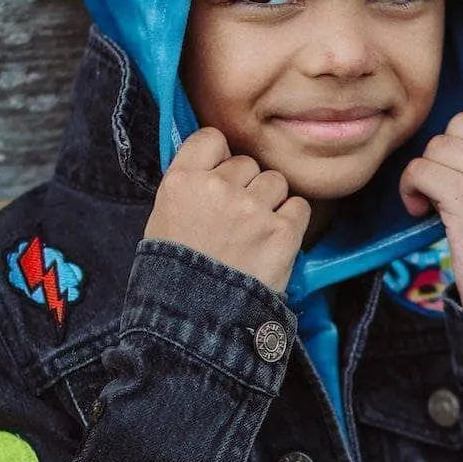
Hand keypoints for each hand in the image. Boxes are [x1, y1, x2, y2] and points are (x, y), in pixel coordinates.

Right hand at [144, 127, 311, 294]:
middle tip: (235, 222)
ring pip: (275, 182)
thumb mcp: (163, 222)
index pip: (211, 139)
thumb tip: (218, 168)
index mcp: (182, 181)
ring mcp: (252, 209)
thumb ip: (189, 188)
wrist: (195, 323)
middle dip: (245, 187)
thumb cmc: (173, 277)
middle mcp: (218, 188)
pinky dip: (291, 222)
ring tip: (254, 235)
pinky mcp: (282, 232)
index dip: (219, 158)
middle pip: (247, 164)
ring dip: (270, 203)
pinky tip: (274, 242)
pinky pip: (299, 207)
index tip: (220, 178)